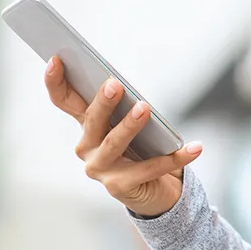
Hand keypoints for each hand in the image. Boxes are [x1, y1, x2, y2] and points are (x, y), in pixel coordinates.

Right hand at [45, 57, 203, 216]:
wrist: (154, 190)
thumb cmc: (142, 148)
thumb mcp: (130, 122)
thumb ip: (124, 105)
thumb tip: (124, 83)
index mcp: (88, 126)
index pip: (64, 101)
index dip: (56, 82)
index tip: (55, 59)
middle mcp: (87, 148)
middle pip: (92, 121)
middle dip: (102, 103)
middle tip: (114, 85)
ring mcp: (101, 169)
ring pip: (114, 144)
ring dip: (129, 125)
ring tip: (144, 108)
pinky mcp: (121, 187)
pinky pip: (152, 168)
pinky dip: (176, 157)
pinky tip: (195, 147)